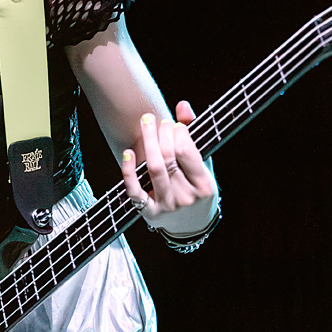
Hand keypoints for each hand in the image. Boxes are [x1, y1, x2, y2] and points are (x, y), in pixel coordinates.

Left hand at [120, 100, 217, 235]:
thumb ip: (194, 134)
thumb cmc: (197, 190)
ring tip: (145, 123)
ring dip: (148, 142)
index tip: (174, 124)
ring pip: (154, 169)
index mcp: (203, 185)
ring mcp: (167, 206)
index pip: (187, 152)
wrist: (192, 226)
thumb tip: (182, 105)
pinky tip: (128, 152)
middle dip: (161, 134)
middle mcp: (186, 197)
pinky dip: (128, 170)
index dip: (178, 133)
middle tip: (157, 121)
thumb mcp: (203, 165)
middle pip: (168, 158)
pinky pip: (134, 190)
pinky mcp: (149, 213)